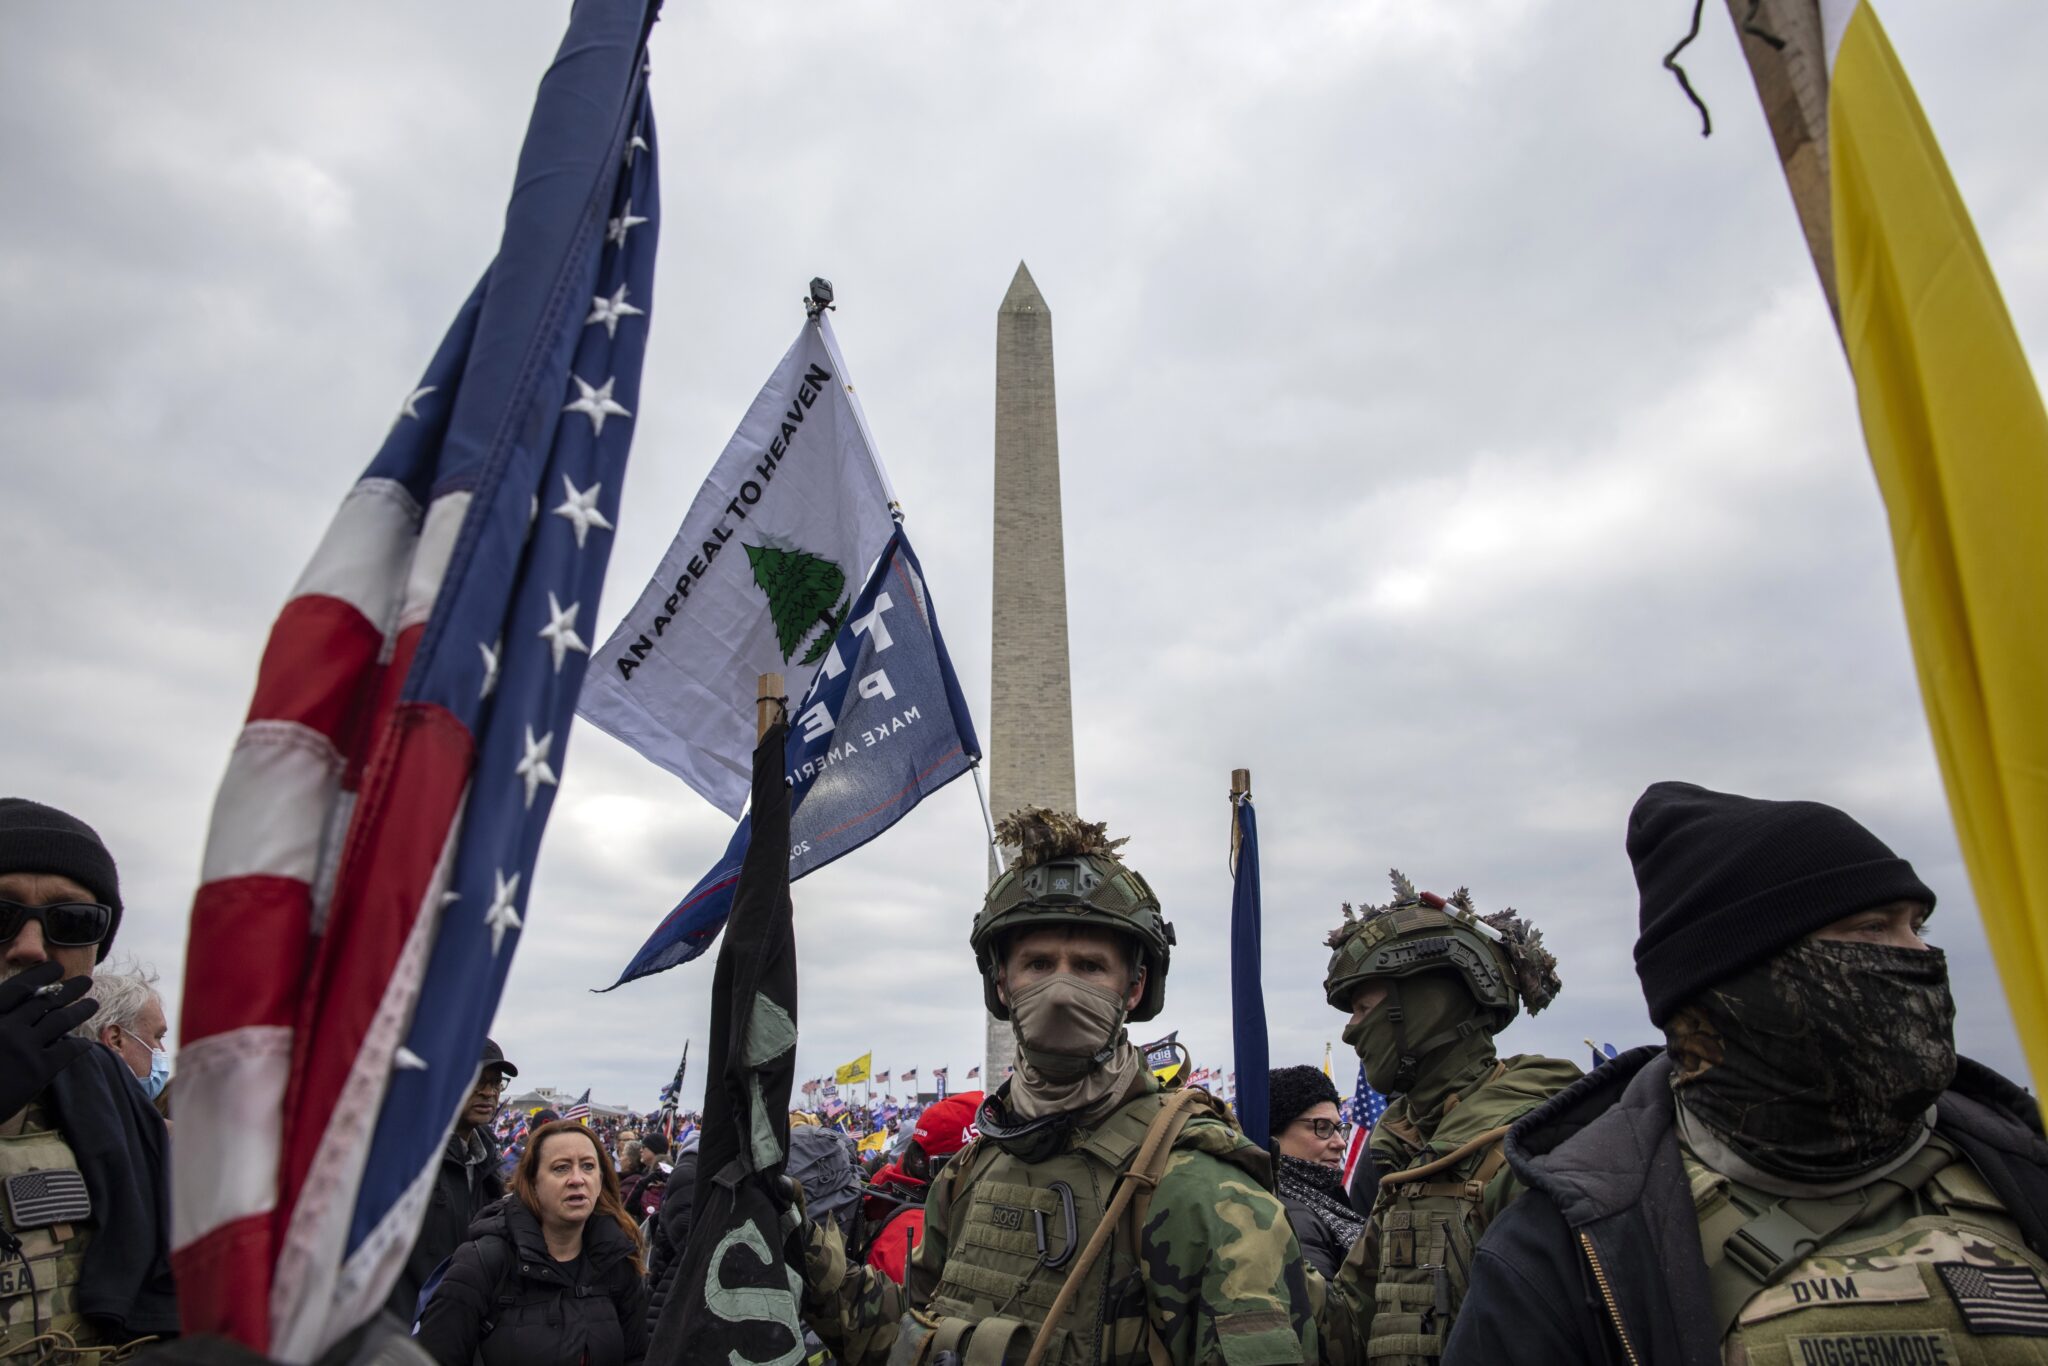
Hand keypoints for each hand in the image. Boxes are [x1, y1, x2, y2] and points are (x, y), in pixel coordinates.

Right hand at [0, 962, 96, 1122]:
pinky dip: (79, 1044)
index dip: (41, 975)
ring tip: (93, 1003)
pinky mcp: (39, 1069)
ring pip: (61, 1020)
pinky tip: (84, 1043)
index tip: (58, 968)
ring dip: (81, 1009)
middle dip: (69, 989)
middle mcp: (6, 1027)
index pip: (19, 987)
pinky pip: (68, 1050)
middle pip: (46, 1001)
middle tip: (85, 981)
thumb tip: (18, 1002)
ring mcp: (24, 1047)